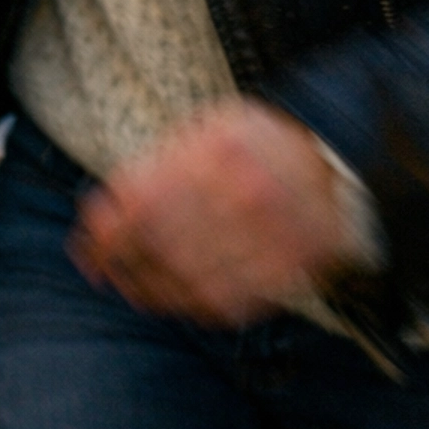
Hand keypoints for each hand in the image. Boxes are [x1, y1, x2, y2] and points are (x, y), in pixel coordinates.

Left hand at [69, 99, 353, 326]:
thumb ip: (168, 157)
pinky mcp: (278, 280)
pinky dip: (180, 303)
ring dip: (142, 286)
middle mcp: (243, 198)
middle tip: (97, 265)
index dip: (107, 226)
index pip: (143, 199)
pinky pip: (215, 303)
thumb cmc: (264, 147)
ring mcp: (264, 243)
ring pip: (182, 280)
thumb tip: (111, 202)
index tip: (87, 237)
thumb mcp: (217, 125)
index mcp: (222, 152)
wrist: (341, 175)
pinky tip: (161, 296)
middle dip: (117, 258)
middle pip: (156, 243)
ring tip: (122, 282)